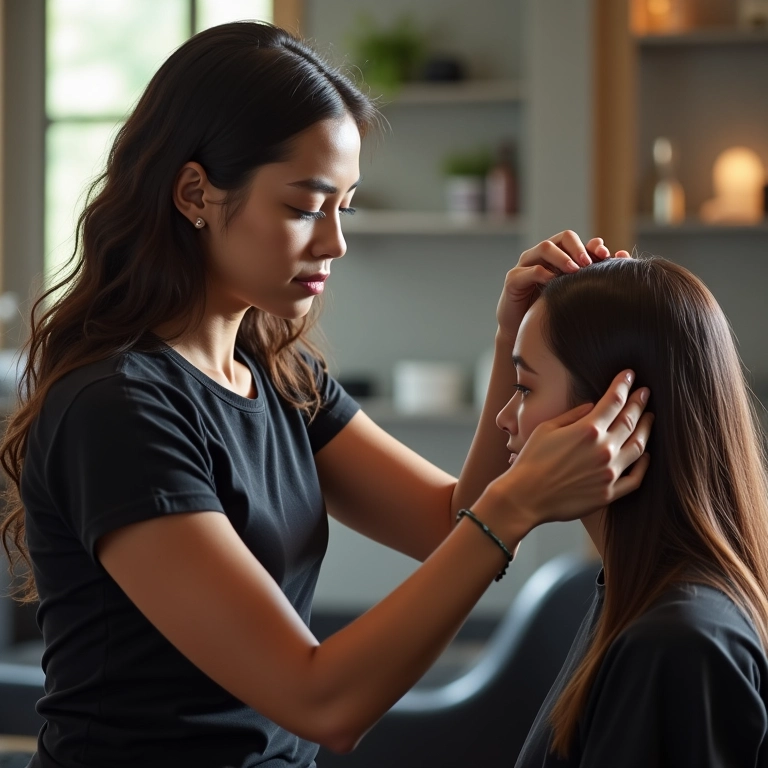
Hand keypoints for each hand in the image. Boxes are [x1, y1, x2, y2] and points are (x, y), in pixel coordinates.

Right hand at [475, 369, 651, 542]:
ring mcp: (609, 473)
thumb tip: (592, 406)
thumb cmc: (531, 461)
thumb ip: (572, 415)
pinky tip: (646, 456)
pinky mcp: (609, 493)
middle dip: (639, 402)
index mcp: (587, 429)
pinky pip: (636, 478)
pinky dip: (644, 465)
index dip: (624, 385)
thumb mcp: (546, 429)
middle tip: (645, 392)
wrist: (525, 497)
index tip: (630, 375)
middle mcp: (604, 449)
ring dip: (646, 429)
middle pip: (630, 420)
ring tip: (649, 418)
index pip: (614, 401)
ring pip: (639, 447)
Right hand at [496, 231, 630, 346]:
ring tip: (574, 270)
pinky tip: (553, 282)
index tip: (605, 255)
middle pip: (562, 238)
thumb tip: (622, 254)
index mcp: (558, 256)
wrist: (523, 331)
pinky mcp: (513, 279)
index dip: (591, 245)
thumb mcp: (573, 291)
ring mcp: (525, 265)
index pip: (576, 241)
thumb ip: (592, 274)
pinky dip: (542, 273)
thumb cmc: (550, 311)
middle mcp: (542, 256)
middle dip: (578, 248)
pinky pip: (529, 270)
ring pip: (545, 248)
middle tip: (588, 263)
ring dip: (562, 257)